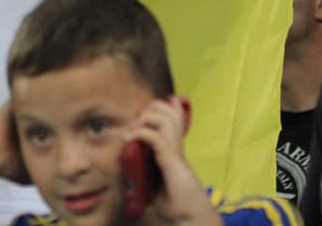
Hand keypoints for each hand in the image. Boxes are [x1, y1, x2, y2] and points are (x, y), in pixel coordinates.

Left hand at [126, 97, 220, 225]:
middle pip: (170, 112)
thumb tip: (129, 169)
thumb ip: (146, 173)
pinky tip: (129, 139)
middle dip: (151, 108)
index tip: (143, 110)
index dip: (163, 107)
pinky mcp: (172, 161)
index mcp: (175, 150)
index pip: (174, 118)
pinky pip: (155, 137)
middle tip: (137, 121)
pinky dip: (139, 133)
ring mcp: (176, 153)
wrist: (192, 219)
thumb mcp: (156, 186)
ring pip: (164, 119)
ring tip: (133, 129)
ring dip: (145, 118)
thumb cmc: (176, 206)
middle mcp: (177, 147)